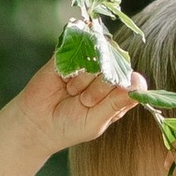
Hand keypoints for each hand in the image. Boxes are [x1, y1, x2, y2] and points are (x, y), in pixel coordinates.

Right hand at [10, 54, 138, 155]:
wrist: (36, 122)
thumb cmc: (70, 126)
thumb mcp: (95, 121)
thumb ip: (116, 103)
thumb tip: (139, 85)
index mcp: (119, 95)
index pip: (135, 81)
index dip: (122, 87)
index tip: (104, 102)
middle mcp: (108, 76)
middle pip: (117, 68)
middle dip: (100, 88)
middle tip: (84, 102)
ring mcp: (90, 63)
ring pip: (99, 59)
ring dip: (83, 80)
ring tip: (72, 92)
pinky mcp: (71, 53)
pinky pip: (79, 49)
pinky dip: (71, 67)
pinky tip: (64, 80)